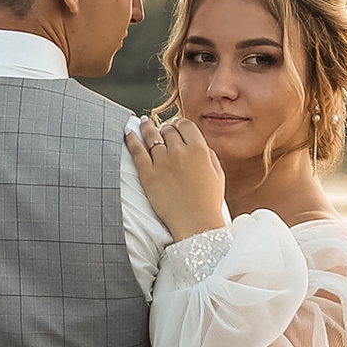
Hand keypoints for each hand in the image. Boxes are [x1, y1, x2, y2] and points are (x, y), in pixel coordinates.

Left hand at [125, 109, 228, 241]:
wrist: (196, 223)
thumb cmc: (209, 201)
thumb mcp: (218, 173)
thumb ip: (208, 153)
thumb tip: (197, 142)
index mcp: (199, 149)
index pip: (185, 124)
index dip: (179, 124)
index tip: (176, 126)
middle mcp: (180, 151)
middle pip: (168, 129)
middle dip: (165, 128)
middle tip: (162, 131)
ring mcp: (162, 161)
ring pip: (151, 135)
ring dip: (147, 127)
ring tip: (144, 123)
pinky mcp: (148, 173)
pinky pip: (137, 150)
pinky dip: (131, 138)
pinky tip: (129, 131)